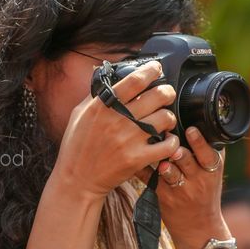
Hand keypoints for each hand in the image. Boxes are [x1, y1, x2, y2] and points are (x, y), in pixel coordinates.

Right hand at [50, 61, 179, 202]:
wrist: (77, 180)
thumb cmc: (76, 147)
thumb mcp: (79, 114)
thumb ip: (95, 95)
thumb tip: (105, 74)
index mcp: (103, 106)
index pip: (134, 80)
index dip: (151, 70)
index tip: (157, 68)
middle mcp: (118, 119)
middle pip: (157, 96)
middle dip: (168, 92)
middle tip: (168, 94)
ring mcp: (129, 139)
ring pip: (166, 118)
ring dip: (170, 118)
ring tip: (166, 121)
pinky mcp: (138, 158)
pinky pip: (168, 145)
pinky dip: (172, 142)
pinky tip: (167, 141)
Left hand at [153, 126, 228, 248]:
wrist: (199, 227)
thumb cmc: (206, 194)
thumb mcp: (214, 174)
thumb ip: (210, 151)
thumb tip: (203, 122)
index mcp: (211, 170)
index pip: (207, 155)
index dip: (199, 143)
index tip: (191, 130)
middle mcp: (197, 180)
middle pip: (187, 162)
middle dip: (179, 153)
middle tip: (173, 145)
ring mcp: (179, 190)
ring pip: (169, 173)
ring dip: (163, 165)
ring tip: (160, 160)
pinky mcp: (163, 197)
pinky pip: (149, 179)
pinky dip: (142, 169)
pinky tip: (135, 159)